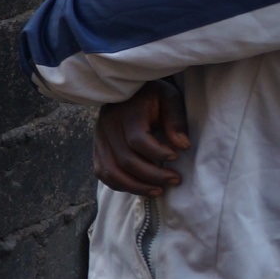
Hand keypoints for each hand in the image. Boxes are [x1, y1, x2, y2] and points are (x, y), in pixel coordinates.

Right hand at [93, 79, 190, 196]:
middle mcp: (107, 126)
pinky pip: (103, 173)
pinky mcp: (96, 148)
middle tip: (175, 179)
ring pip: (112, 171)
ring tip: (158, 190)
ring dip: (136, 186)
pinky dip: (120, 185)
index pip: (137, 140)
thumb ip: (176, 121)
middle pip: (126, 160)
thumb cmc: (152, 96)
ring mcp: (99, 139)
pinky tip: (139, 188)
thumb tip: (183, 146)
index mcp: (126, 112)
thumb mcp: (169, 99)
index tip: (176, 157)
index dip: (158, 153)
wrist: (125, 88)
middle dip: (152, 175)